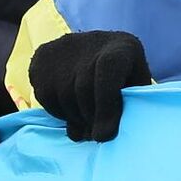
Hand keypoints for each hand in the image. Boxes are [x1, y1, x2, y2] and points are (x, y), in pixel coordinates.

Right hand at [28, 31, 151, 142]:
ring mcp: (62, 48)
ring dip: (74, 118)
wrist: (99, 47)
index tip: (104, 136)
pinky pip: (45, 97)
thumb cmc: (126, 75)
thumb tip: (103, 134)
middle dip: (90, 119)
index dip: (106, 108)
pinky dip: (58, 112)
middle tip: (95, 136)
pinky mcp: (42, 57)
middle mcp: (91, 43)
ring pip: (63, 96)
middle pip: (83, 89)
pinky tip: (73, 109)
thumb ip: (130, 105)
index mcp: (122, 48)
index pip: (108, 74)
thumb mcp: (138, 85)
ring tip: (86, 123)